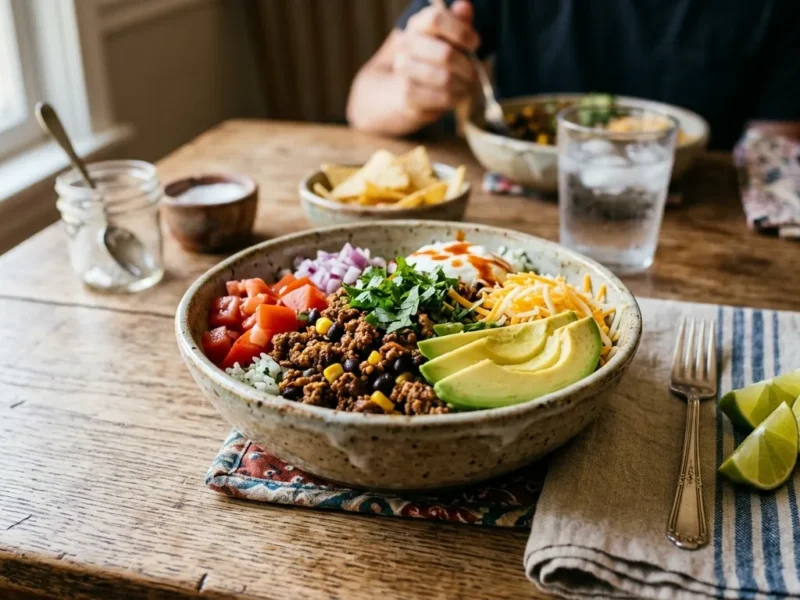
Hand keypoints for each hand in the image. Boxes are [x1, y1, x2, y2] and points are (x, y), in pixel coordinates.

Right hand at [394, 1, 478, 121]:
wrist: (402, 92)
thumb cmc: (431, 62)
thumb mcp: (446, 40)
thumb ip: (458, 23)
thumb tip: (464, 6)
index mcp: (417, 26)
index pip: (436, 19)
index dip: (460, 31)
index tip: (475, 43)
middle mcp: (407, 45)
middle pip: (445, 54)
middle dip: (467, 66)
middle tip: (474, 73)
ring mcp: (404, 71)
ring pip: (445, 79)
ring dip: (463, 85)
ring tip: (466, 86)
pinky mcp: (407, 95)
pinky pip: (442, 97)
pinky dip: (455, 98)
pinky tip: (456, 96)